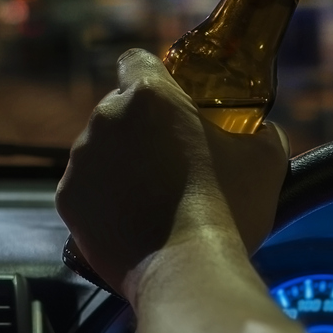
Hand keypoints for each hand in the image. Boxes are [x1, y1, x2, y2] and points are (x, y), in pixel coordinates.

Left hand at [55, 48, 288, 296]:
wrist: (185, 270)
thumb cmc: (227, 208)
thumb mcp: (265, 160)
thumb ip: (260, 132)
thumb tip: (261, 132)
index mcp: (148, 96)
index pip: (137, 61)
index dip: (154, 79)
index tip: (170, 104)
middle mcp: (105, 119)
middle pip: (117, 109)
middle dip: (139, 129)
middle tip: (171, 161)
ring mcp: (80, 160)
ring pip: (99, 150)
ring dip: (119, 165)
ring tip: (152, 198)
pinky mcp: (67, 199)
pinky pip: (85, 188)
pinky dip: (102, 200)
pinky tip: (131, 220)